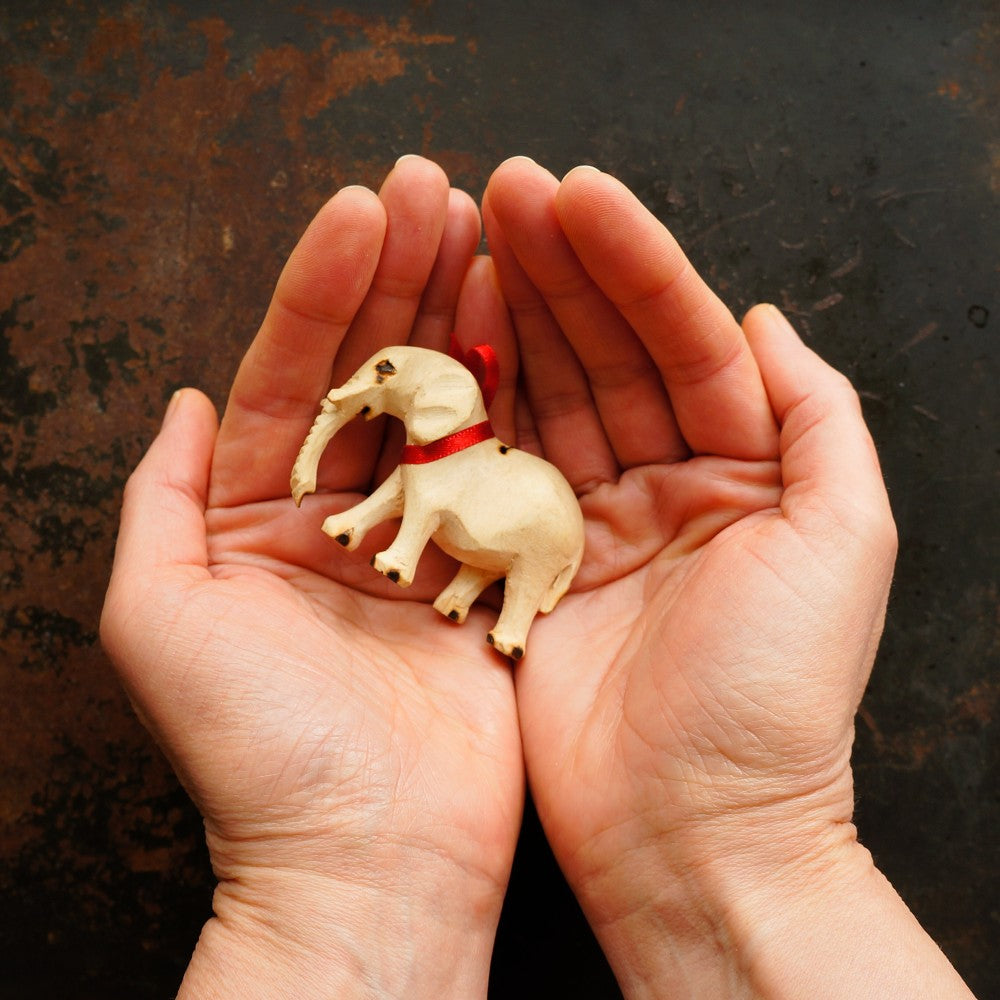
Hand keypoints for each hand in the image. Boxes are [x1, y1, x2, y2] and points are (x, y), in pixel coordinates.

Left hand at [100, 156, 522, 999]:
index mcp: (255, 517)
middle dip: (398, 279)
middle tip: (435, 189)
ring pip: (442, 405)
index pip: (289, 374)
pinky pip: (500, 463)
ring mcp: (422, 536)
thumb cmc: (258, 750)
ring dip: (459, 315)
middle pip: (371, 374)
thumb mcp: (160, 617)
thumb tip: (176, 400)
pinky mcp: (488, 566)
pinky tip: (527, 324)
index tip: (362, 208)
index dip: (324, 290)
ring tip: (484, 228)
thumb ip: (156, 502)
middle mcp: (341, 516)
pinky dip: (514, 395)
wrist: (372, 854)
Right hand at [478, 158, 972, 997]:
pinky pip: (499, 468)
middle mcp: (666, 485)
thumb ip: (819, 420)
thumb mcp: (841, 541)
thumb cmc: (774, 694)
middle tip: (506, 188)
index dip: (635, 263)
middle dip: (562, 269)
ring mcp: (589, 524)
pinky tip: (446, 338)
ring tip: (472, 233)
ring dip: (514, 315)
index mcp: (744, 472)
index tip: (578, 194)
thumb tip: (768, 320)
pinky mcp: (526, 567)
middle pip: (609, 354)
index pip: (684, 341)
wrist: (689, 827)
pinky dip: (475, 405)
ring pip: (549, 397)